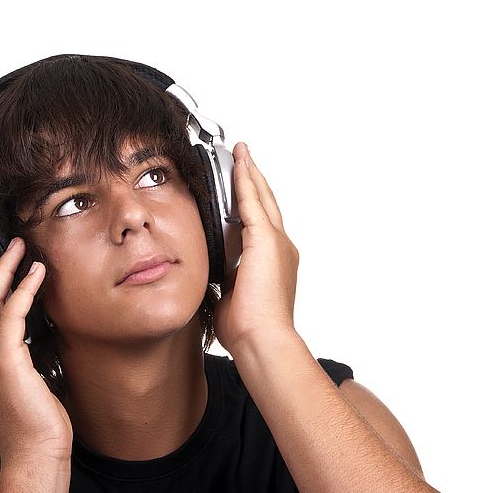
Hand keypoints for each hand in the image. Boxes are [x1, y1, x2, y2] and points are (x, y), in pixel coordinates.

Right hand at [0, 232, 72, 466]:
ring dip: (1, 267)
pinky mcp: (7, 361)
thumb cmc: (35, 421)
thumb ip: (17, 357)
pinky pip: (12, 315)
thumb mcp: (21, 381)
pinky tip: (36, 272)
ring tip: (16, 244)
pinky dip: (24, 289)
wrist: (35, 450)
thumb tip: (26, 341)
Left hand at [213, 142, 299, 353]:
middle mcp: (281, 248)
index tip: (243, 189)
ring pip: (262, 198)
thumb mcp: (231, 297)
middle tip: (245, 158)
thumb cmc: (248, 329)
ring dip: (250, 174)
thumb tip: (211, 276)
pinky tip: (239, 163)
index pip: (261, 225)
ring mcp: (277, 242)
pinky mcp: (266, 240)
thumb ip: (225, 280)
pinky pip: (253, 202)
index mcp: (274, 263)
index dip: (253, 204)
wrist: (262, 339)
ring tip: (241, 153)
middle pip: (267, 204)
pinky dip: (246, 181)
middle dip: (255, 181)